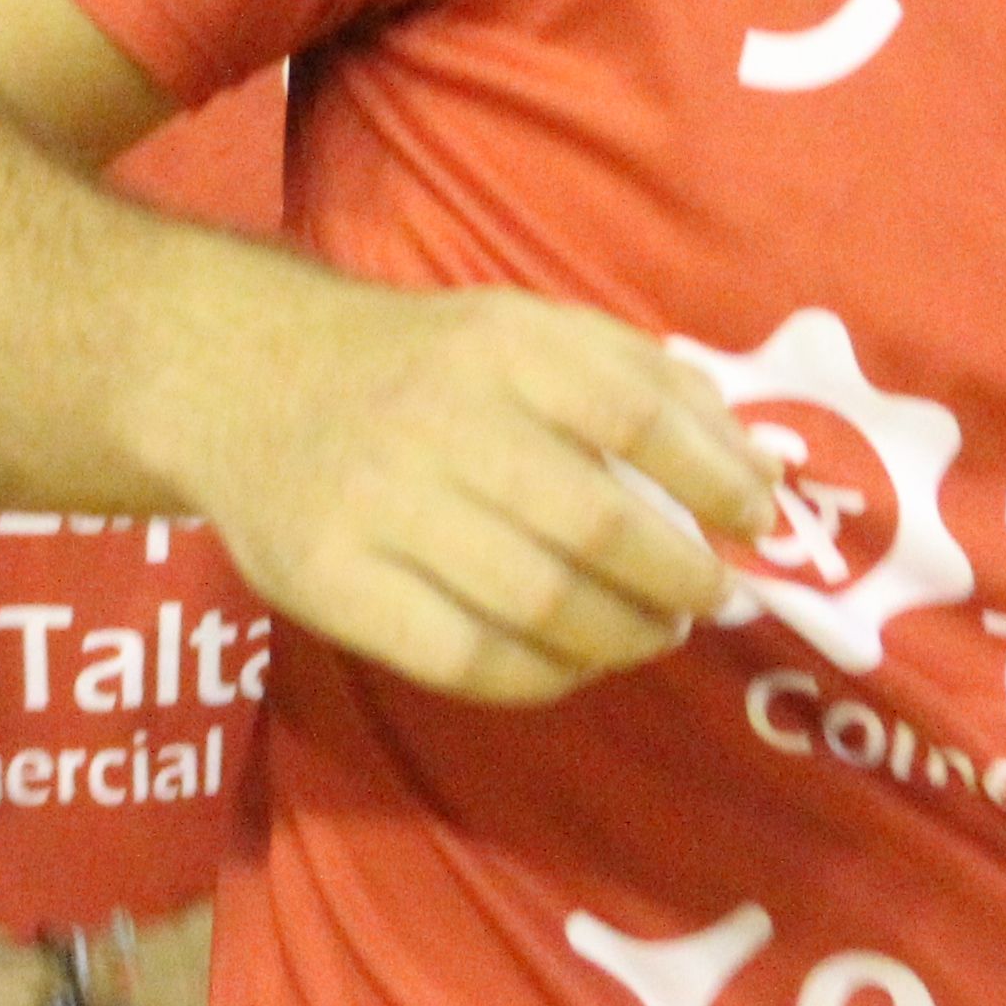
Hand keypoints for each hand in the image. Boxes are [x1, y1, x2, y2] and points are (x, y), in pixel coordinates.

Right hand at [160, 266, 773, 704]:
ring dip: (622, 634)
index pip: (638, 415)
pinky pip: (462, 658)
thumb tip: (759, 469)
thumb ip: (645, 383)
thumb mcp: (530, 329)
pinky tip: (575, 662)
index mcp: (505, 344)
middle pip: (594, 525)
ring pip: (536, 602)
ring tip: (653, 631)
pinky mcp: (330, 581)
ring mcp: (378, 505)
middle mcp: (441, 418)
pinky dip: (542, 676)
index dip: (716, 478)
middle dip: (679, 576)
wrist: (247, 376)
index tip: (759, 521)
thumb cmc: (425, 363)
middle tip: (710, 596)